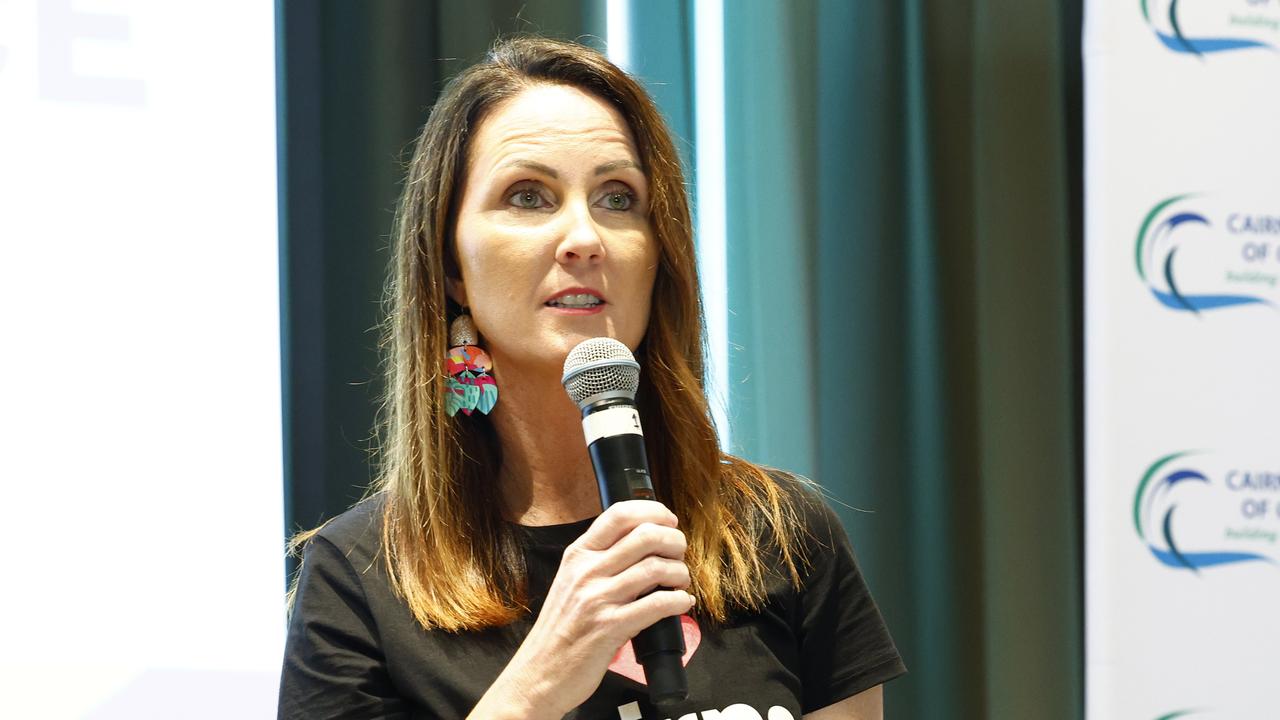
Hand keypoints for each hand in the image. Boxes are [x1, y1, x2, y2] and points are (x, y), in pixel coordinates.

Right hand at [469, 500, 693, 719]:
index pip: (619, 514)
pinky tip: (682, 603)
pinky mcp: (610, 627)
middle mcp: (587, 571)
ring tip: (681, 582)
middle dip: (674, 541)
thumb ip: (599, 562)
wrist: (538, 674)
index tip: (669, 522)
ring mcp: (597, 598)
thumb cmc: (560, 631)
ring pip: (656, 568)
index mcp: (578, 555)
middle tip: (679, 555)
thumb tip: (642, 546)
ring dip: (680, 573)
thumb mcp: (571, 583)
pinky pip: (657, 604)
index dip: (653, 512)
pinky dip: (679, 601)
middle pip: (645, 535)